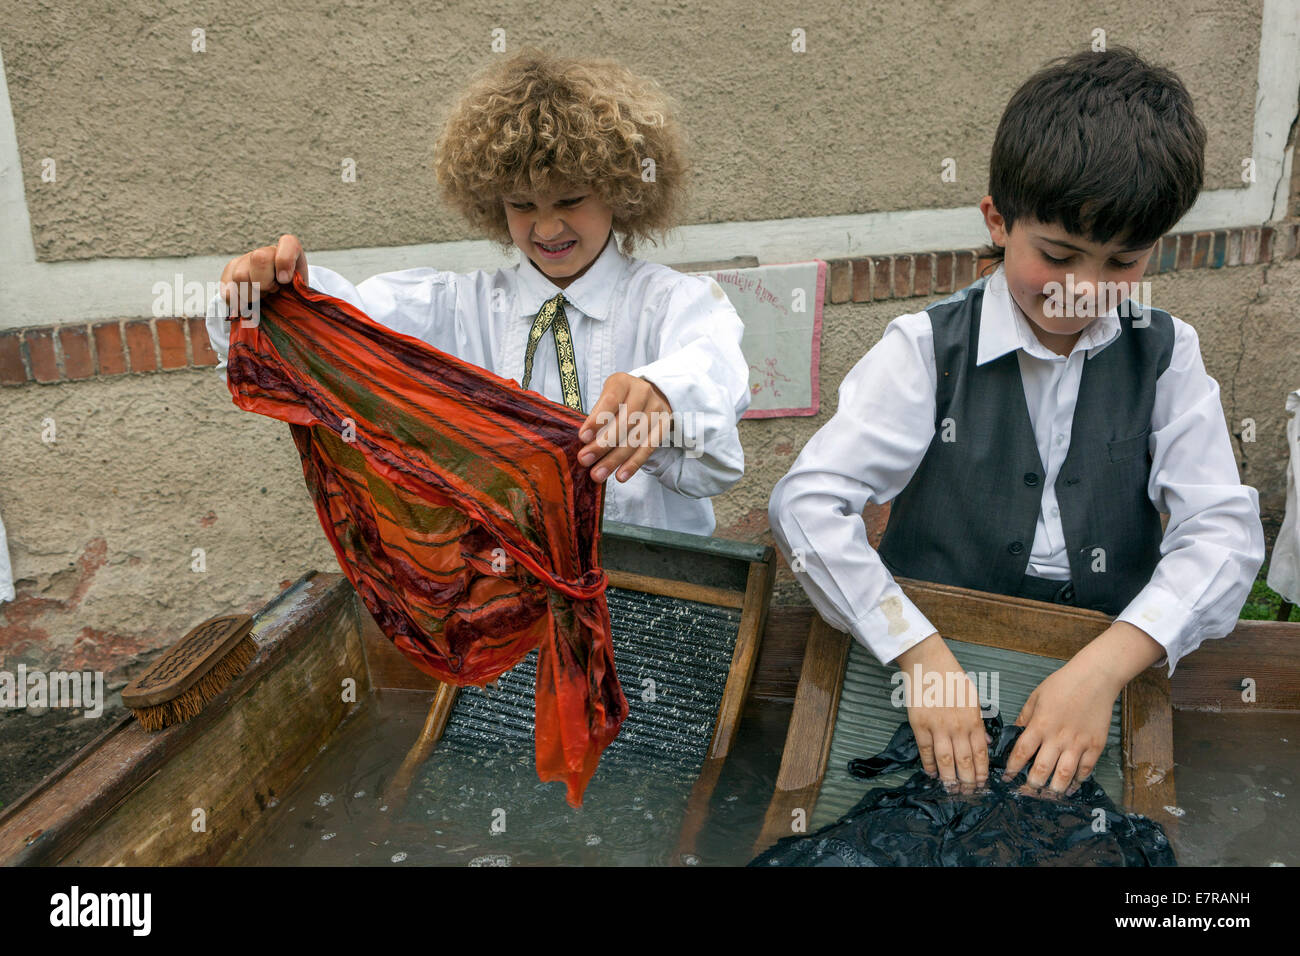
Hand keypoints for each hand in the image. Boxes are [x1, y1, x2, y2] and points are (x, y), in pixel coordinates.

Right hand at [220, 234, 307, 317]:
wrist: (275, 299)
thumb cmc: (292, 296)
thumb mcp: (302, 293)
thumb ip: (301, 291)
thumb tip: (288, 295)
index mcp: (290, 252)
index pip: (288, 243)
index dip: (285, 261)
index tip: (284, 280)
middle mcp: (266, 252)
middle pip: (259, 259)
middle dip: (264, 282)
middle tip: (271, 292)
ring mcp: (245, 260)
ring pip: (240, 276)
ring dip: (251, 295)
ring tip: (260, 297)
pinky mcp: (229, 272)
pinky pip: (228, 290)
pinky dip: (239, 303)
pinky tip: (248, 303)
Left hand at [576, 373, 672, 482]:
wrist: (651, 395)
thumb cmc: (620, 400)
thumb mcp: (606, 399)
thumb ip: (597, 416)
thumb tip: (585, 443)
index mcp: (622, 382)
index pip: (610, 400)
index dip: (596, 420)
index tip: (583, 438)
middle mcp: (643, 391)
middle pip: (623, 422)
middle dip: (602, 445)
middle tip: (585, 460)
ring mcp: (656, 408)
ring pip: (635, 438)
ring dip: (615, 459)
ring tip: (598, 474)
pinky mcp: (665, 424)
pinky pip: (648, 448)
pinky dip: (633, 464)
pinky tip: (620, 476)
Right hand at [894, 632, 990, 789]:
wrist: (928, 662)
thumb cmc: (952, 678)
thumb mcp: (973, 698)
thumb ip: (978, 721)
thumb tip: (984, 742)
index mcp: (973, 719)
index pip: (980, 753)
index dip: (981, 772)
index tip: (982, 784)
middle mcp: (957, 726)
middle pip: (964, 761)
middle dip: (967, 781)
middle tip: (968, 793)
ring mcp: (937, 726)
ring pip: (945, 760)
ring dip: (949, 778)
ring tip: (951, 789)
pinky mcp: (919, 724)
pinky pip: (925, 750)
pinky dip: (929, 764)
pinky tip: (932, 774)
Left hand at [1002, 622, 1162, 794]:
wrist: (1095, 678)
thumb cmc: (1063, 684)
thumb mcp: (1036, 696)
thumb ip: (1025, 717)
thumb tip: (1015, 734)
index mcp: (1040, 724)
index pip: (1022, 753)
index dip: (1012, 769)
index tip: (1007, 778)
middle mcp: (1058, 737)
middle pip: (1042, 769)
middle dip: (1031, 785)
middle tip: (1025, 793)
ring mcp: (1078, 743)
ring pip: (1064, 775)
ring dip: (1054, 789)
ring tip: (1047, 795)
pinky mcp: (1095, 745)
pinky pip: (1086, 769)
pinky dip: (1077, 781)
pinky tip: (1069, 786)